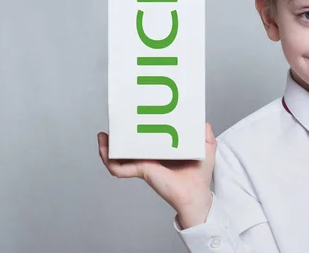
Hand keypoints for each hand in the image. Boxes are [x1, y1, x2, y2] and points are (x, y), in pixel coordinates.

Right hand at [97, 122, 215, 227]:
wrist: (196, 193)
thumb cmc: (200, 173)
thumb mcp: (206, 146)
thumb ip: (204, 131)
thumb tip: (200, 118)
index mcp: (163, 149)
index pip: (148, 137)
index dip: (139, 127)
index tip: (134, 114)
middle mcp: (151, 156)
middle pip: (130, 145)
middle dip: (119, 136)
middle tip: (115, 122)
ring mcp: (144, 163)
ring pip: (119, 157)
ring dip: (107, 148)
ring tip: (103, 136)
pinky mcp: (142, 170)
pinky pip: (120, 168)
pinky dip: (110, 161)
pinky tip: (105, 150)